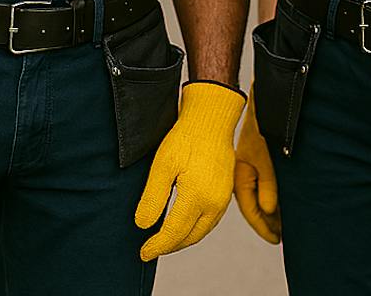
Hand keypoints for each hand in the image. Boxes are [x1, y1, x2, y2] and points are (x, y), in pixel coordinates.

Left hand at [135, 81, 245, 260]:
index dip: (157, 246)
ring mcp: (224, 199)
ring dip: (183, 239)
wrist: (211, 119)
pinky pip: (211, 221)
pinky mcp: (227, 192)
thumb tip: (143, 226)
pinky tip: (184, 223)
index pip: (174, 234)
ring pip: (202, 231)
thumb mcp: (162, 165)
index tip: (143, 252)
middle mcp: (215, 203)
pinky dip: (196, 229)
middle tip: (151, 248)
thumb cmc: (186, 137)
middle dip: (169, 246)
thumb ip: (153, 198)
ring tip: (165, 239)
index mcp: (197, 197)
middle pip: (189, 237)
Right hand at [233, 86, 280, 243]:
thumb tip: (269, 210)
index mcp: (239, 175)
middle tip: (285, 236)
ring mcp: (251, 167)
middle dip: (269, 222)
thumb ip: (267, 184)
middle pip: (255, 206)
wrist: (265, 99)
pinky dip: (275, 197)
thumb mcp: (265, 156)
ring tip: (288, 224)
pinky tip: (285, 203)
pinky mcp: (259, 160)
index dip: (264, 227)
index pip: (250, 210)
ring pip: (262, 197)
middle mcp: (243, 174)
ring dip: (273, 210)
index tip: (276, 239)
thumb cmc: (262, 124)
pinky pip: (266, 185)